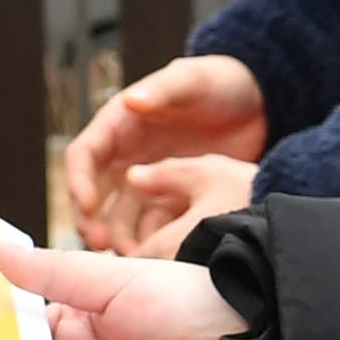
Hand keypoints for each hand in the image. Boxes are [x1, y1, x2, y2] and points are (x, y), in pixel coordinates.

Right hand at [65, 54, 268, 250]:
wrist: (260, 104)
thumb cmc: (221, 82)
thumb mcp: (192, 80)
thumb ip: (163, 90)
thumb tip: (131, 101)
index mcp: (120, 124)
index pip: (84, 156)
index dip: (79, 182)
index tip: (88, 207)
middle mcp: (126, 155)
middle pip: (92, 194)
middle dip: (90, 220)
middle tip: (100, 244)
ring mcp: (149, 180)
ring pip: (120, 217)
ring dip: (118, 238)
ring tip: (131, 259)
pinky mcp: (172, 199)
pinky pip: (152, 226)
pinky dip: (150, 243)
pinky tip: (158, 258)